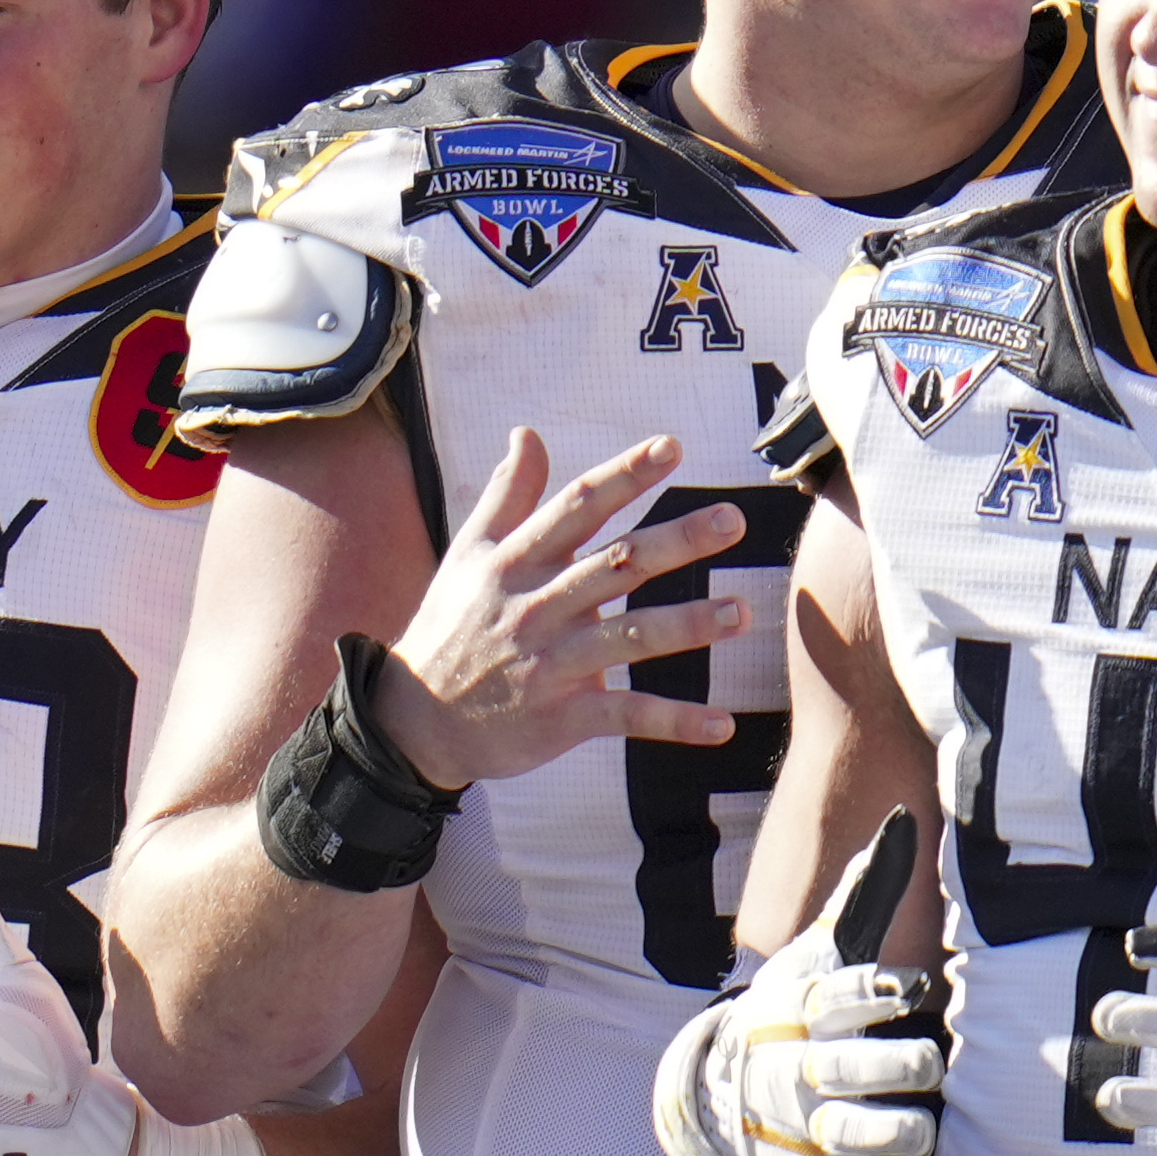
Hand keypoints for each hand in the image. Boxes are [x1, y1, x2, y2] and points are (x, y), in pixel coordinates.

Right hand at [372, 428, 752, 793]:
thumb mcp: (468, 553)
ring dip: (687, 626)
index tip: (672, 446)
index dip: (625, 476)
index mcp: (519, 562)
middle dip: (675, 541)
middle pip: (615, 565)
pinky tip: (721, 725)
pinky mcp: (560, 717)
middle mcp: (538, 606)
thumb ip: (508, 493)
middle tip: (732, 520)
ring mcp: (551, 663)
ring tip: (741, 612)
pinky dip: (674, 722)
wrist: (414, 719)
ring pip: (628, 638)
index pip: (579, 508)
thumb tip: (526, 430)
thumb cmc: (451, 626)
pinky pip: (625, 717)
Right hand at [652, 811, 940, 1155]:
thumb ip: (863, 894)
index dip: (878, 991)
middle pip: (855, 1067)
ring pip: (859, 1130)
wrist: (722, 1085)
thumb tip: (899, 821)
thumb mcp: (818, 949)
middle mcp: (803, 1062)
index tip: (914, 988)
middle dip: (898, 1066)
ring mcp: (806, 1119)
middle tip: (928, 1064)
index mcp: (807, 1003)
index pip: (842, 993)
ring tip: (929, 1126)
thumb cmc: (795, 1005)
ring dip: (900, 1130)